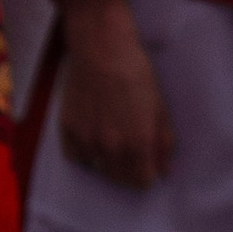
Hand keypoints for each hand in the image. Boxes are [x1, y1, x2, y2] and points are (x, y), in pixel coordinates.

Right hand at [52, 0, 174, 187]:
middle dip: (129, 171)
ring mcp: (86, 140)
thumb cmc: (136, 73)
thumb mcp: (159, 107)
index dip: (147, 174)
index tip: (147, 163)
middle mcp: (110, 148)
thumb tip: (164, 170)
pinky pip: (76, 157)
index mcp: (137, 143)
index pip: (142, 182)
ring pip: (97, 169)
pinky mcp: (68, 129)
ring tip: (112, 140)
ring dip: (107, 162)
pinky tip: (92, 137)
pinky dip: (85, 153)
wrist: (101, 49)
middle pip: (119, 179)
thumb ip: (163, 143)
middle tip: (131, 151)